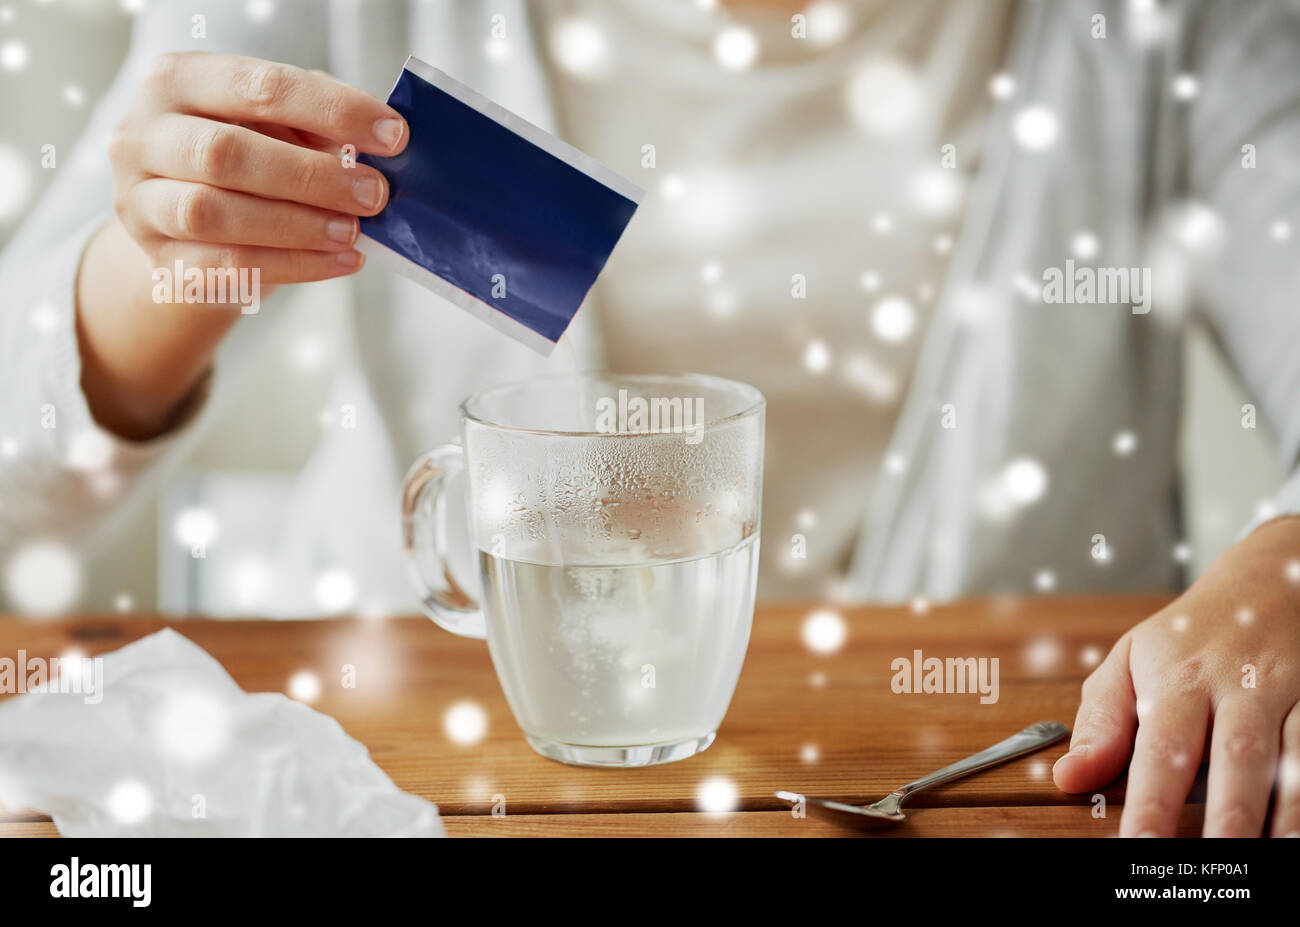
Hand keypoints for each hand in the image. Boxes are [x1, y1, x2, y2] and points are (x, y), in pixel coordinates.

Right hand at [107, 51, 405, 282]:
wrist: (189, 217)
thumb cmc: (246, 153)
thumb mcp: (275, 123)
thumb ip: (317, 123)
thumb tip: (379, 146)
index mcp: (177, 80)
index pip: (257, 86)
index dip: (331, 110)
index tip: (392, 136)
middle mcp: (143, 135)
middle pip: (224, 153)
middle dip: (311, 177)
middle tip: (374, 194)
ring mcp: (140, 201)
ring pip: (212, 215)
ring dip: (297, 226)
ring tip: (354, 232)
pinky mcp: (158, 259)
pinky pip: (223, 268)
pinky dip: (291, 266)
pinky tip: (338, 262)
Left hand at [1053, 516, 1299, 835]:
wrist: (1272, 579)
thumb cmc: (1191, 636)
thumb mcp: (1131, 661)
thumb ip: (1101, 723)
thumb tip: (1069, 778)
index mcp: (1178, 676)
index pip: (1161, 747)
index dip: (1151, 801)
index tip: (1138, 847)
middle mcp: (1239, 684)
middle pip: (1237, 757)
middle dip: (1228, 819)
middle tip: (1212, 870)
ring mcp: (1293, 693)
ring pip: (1296, 760)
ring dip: (1285, 816)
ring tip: (1269, 861)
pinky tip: (1299, 829)